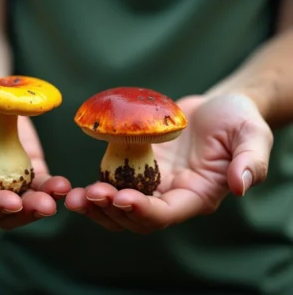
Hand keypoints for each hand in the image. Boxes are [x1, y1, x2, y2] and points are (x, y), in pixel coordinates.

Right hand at [0, 84, 70, 229]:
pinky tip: (63, 184)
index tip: (10, 201)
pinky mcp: (30, 167)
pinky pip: (42, 181)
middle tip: (44, 206)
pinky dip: (52, 185)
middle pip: (5, 212)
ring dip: (44, 200)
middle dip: (24, 212)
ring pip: (28, 200)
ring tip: (58, 193)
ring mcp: (9, 180)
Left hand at [65, 94, 272, 232]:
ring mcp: (151, 183)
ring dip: (96, 205)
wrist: (218, 106)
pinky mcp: (137, 167)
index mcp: (197, 196)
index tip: (121, 197)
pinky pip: (112, 184)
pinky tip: (73, 183)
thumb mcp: (252, 135)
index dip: (144, 210)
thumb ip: (250, 161)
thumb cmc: (239, 120)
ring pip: (118, 207)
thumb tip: (241, 185)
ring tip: (72, 195)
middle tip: (87, 195)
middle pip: (136, 217)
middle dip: (111, 210)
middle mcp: (170, 196)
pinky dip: (94, 187)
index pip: (167, 213)